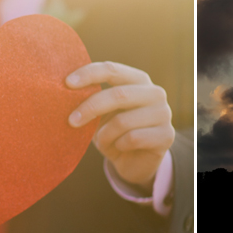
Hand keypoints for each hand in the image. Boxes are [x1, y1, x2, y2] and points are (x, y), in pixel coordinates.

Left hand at [66, 62, 173, 191]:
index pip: (112, 70)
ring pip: (123, 121)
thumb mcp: (101, 113)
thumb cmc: (113, 132)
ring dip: (104, 135)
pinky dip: (118, 145)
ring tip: (103, 141)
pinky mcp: (167, 135)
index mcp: (138, 80)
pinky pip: (132, 139)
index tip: (67, 84)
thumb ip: (91, 99)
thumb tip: (65, 89)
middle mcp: (155, 93)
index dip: (89, 74)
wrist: (134, 162)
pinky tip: (120, 147)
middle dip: (90, 108)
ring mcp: (164, 113)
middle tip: (71, 121)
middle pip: (118, 94)